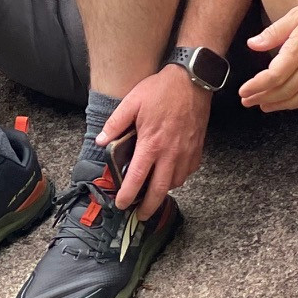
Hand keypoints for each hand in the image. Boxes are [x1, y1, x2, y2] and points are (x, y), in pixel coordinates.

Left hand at [100, 66, 211, 218]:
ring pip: (175, 183)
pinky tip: (170, 174)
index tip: (122, 205)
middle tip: (140, 215)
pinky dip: (178, 178)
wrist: (193, 82)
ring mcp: (186, 153)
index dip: (128, 195)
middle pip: (159, 190)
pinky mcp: (197, 150)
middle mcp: (170, 154)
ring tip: (152, 192)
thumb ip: (115, 123)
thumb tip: (100, 140)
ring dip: (163, 190)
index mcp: (151, 144)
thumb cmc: (161, 90)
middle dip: (149, 207)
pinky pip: (187, 173)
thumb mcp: (132, 102)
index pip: (138, 178)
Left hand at [240, 0, 297, 111]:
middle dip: (262, 98)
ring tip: (264, 106)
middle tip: (247, 101)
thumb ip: (274, 32)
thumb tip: (253, 44)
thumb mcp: (297, 13)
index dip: (257, 86)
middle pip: (283, 90)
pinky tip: (292, 103)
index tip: (243, 91)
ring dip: (280, 105)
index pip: (274, 75)